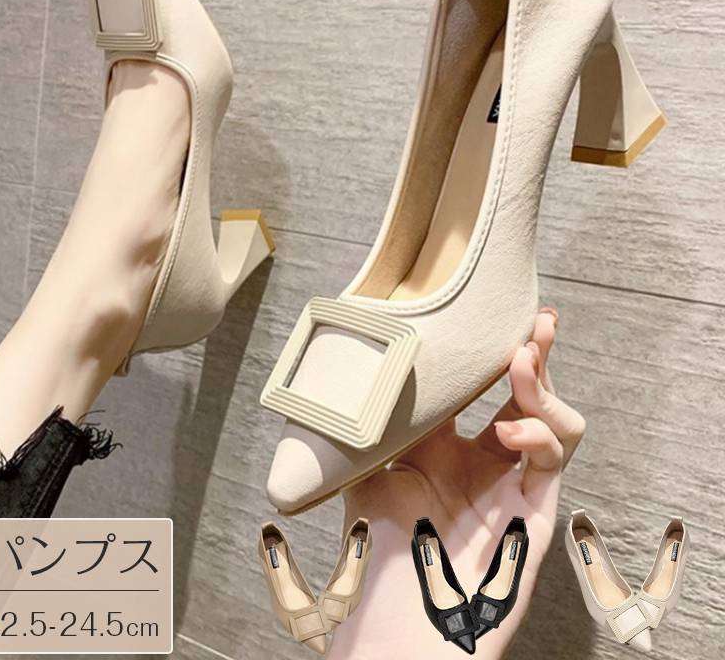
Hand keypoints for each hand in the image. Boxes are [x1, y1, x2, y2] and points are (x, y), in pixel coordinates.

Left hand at [328, 309, 584, 658]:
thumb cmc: (378, 546)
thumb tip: (385, 363)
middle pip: (529, 395)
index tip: (498, 315)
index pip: (482, 388)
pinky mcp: (536, 509)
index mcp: (449, 449)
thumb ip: (385, 419)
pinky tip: (506, 431)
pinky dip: (538, 434)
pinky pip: (554, 459)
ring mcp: (513, 483)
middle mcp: (486, 461)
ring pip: (555, 420)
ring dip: (543, 388)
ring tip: (519, 363)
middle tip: (538, 323)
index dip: (493, 352)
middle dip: (537, 354)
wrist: (397, 616)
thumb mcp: (375, 466)